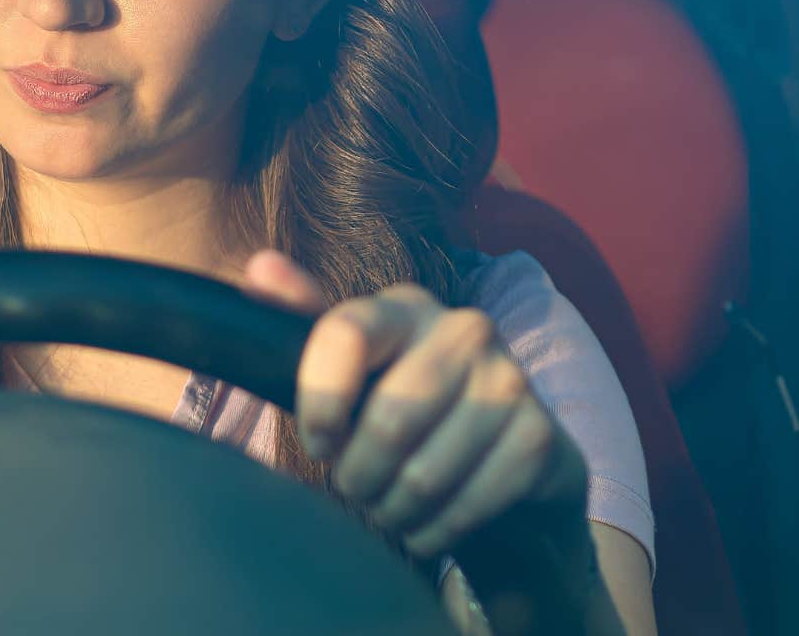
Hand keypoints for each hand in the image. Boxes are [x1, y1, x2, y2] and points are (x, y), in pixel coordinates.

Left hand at [242, 250, 587, 557]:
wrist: (504, 457)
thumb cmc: (405, 407)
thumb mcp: (351, 367)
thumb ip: (303, 320)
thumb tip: (261, 267)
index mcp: (404, 306)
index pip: (345, 334)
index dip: (320, 401)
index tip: (318, 442)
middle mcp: (464, 329)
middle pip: (386, 421)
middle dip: (358, 475)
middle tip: (356, 486)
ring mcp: (509, 380)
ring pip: (422, 475)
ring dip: (392, 510)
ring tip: (388, 506)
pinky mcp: (538, 438)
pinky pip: (465, 507)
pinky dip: (433, 532)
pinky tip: (426, 524)